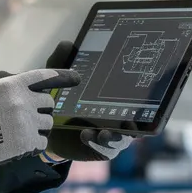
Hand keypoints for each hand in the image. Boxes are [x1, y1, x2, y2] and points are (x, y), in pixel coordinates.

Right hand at [0, 68, 79, 173]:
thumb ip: (6, 79)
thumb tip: (23, 79)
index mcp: (13, 84)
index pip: (45, 76)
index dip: (64, 76)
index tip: (77, 77)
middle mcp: (23, 100)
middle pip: (49, 103)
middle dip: (40, 109)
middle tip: (25, 117)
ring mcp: (27, 121)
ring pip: (48, 123)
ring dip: (38, 127)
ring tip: (18, 131)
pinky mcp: (28, 141)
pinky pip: (43, 141)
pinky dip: (35, 143)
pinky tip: (19, 143)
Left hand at [39, 40, 135, 163]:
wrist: (47, 127)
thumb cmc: (61, 99)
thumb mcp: (60, 80)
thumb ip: (62, 63)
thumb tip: (68, 43)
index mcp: (116, 97)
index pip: (136, 94)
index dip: (143, 93)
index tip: (141, 88)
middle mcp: (120, 116)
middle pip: (137, 118)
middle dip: (136, 119)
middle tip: (127, 118)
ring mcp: (113, 133)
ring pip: (123, 137)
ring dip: (116, 136)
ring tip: (104, 133)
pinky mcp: (103, 148)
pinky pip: (107, 149)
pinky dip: (98, 142)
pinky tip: (86, 135)